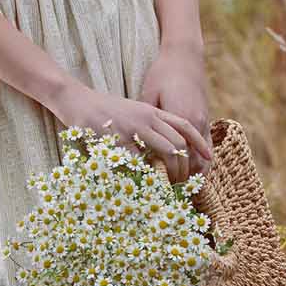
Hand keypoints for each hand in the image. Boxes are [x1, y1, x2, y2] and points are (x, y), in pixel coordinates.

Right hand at [50, 75, 210, 184]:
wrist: (76, 99)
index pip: (184, 125)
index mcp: (151, 111)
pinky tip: (143, 184)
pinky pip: (137, 160)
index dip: (199, 142)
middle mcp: (146, 117)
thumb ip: (147, 127)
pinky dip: (143, 174)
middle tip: (180, 182)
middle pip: (178, 142)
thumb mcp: (131, 112)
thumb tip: (161, 150)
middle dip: (184, 166)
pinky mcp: (116, 137)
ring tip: (167, 186)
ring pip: (164, 151)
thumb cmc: (102, 110)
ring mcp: (132, 127)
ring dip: (169, 172)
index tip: (208, 158)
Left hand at [137, 43, 212, 182]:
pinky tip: (194, 175)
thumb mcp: (149, 94)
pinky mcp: (206, 119)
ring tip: (176, 189)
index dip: (167, 172)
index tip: (154, 185)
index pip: (176, 155)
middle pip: (190, 160)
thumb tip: (132, 141)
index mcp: (179, 116)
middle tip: (163, 192)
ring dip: (191, 174)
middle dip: (178, 179)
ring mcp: (204, 120)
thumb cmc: (163, 73)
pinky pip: (206, 147)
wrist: (185, 57)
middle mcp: (195, 121)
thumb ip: (146, 119)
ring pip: (202, 157)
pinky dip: (202, 163)